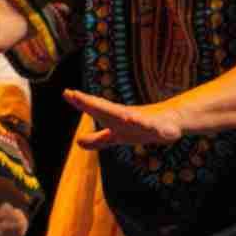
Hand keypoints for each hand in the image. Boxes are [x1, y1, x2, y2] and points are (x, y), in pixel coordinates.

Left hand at [66, 90, 183, 148]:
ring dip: (123, 116)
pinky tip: (145, 125)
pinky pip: (156, 129)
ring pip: (132, 118)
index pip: (95, 109)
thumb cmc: (139, 126)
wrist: (169, 122)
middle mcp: (127, 117)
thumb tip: (78, 142)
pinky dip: (151, 127)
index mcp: (115, 118)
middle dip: (92, 104)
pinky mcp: (161, 128)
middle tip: (75, 95)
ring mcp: (144, 121)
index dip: (81, 103)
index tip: (66, 92)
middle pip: (107, 111)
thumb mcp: (116, 136)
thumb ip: (97, 139)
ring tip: (116, 114)